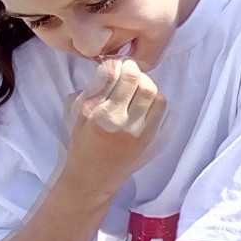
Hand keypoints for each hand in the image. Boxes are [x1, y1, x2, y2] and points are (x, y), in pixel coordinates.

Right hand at [64, 57, 166, 186]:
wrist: (93, 176)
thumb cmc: (81, 142)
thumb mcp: (77, 112)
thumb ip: (95, 87)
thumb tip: (112, 64)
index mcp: (100, 115)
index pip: (118, 75)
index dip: (120, 64)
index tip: (117, 64)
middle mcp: (122, 123)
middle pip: (140, 82)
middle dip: (135, 72)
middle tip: (128, 74)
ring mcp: (140, 132)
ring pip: (155, 93)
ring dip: (147, 84)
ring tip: (136, 88)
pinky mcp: (152, 138)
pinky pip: (162, 108)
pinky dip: (155, 98)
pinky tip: (143, 102)